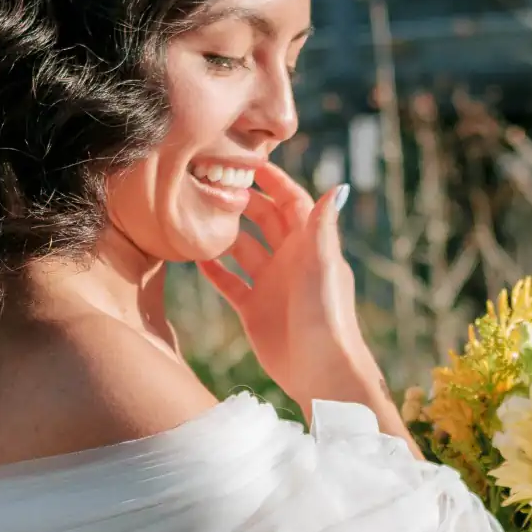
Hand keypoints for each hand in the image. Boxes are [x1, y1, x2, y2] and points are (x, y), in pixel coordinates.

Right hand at [197, 170, 398, 428]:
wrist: (320, 371)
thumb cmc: (327, 316)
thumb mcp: (323, 265)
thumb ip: (323, 226)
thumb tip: (339, 185)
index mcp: (310, 244)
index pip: (290, 201)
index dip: (273, 180)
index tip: (249, 160)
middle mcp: (290, 259)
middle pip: (263, 219)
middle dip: (242, 201)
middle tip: (212, 183)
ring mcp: (270, 284)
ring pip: (241, 248)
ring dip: (223, 233)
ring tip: (197, 214)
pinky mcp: (253, 308)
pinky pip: (228, 282)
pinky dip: (213, 269)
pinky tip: (192, 255)